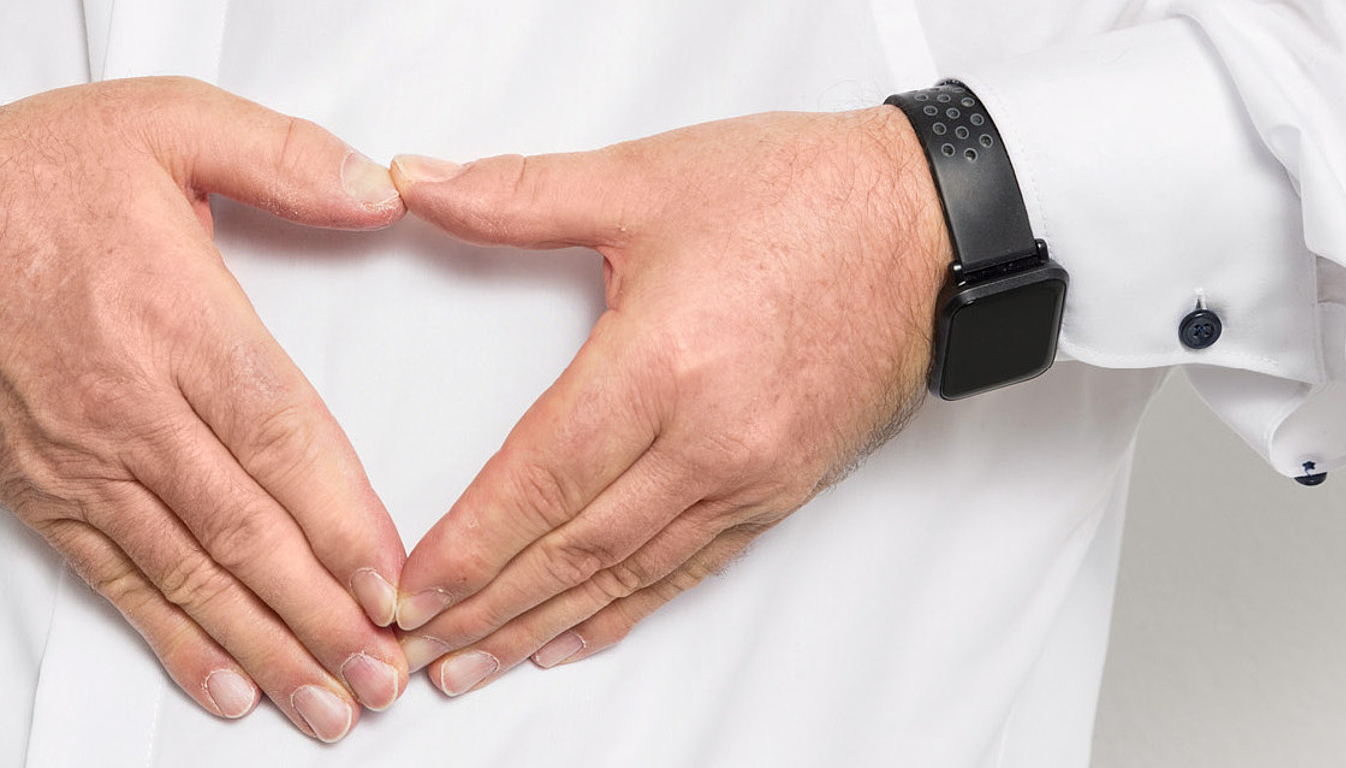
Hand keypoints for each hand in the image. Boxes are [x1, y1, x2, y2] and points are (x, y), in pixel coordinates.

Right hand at [0, 78, 410, 741]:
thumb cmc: (28, 178)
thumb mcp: (163, 122)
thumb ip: (281, 156)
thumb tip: (377, 193)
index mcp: (173, 316)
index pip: (277, 435)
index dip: (339, 518)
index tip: (394, 581)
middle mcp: (131, 405)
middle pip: (244, 526)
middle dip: (321, 612)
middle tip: (385, 674)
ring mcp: (83, 461)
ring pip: (190, 571)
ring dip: (266, 646)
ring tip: (329, 704)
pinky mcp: (43, 495)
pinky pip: (118, 582)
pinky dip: (175, 641)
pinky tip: (228, 687)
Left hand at [387, 107, 950, 695]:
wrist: (932, 224)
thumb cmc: (805, 196)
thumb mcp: (646, 177)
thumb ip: (518, 192)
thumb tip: (419, 184)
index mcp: (664, 363)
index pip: (541, 479)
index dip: (470, 544)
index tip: (413, 588)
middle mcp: (710, 439)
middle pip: (575, 547)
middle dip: (488, 608)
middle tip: (417, 651)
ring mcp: (750, 474)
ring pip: (628, 573)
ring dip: (543, 625)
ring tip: (477, 664)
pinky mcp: (780, 489)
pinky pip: (688, 569)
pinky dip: (625, 610)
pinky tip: (577, 634)